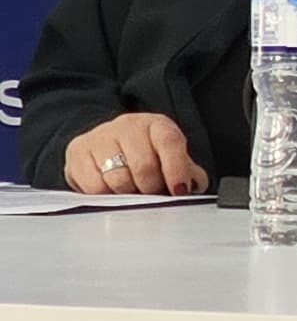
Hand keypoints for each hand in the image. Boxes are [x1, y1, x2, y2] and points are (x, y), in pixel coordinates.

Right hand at [65, 112, 203, 196]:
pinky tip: (111, 190)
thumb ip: (188, 172)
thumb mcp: (170, 159)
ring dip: (128, 194)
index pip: (170, 143)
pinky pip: (94, 186)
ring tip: (131, 191)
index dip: (176, 170)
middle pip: (144, 166)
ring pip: (118, 179)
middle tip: (152, 194)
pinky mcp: (78, 151)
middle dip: (151, 188)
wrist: (108, 143)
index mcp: (157, 125)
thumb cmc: (146, 154)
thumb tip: (194, 185)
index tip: (180, 190)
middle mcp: (128, 126)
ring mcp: (101, 136)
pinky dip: (105, 195)